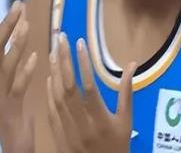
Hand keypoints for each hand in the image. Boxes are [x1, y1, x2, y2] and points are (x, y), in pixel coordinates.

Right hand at [0, 0, 37, 152]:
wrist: (11, 143)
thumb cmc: (14, 106)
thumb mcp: (12, 76)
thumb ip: (16, 52)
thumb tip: (22, 23)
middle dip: (5, 25)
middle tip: (18, 4)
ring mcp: (0, 94)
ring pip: (4, 66)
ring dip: (15, 44)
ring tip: (27, 26)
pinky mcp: (12, 109)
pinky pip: (17, 89)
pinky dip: (25, 72)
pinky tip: (35, 58)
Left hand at [47, 32, 136, 152]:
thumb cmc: (117, 146)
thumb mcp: (126, 121)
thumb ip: (126, 92)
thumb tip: (131, 64)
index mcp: (101, 119)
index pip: (89, 87)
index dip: (83, 64)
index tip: (80, 43)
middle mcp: (82, 124)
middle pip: (70, 88)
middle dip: (64, 60)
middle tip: (61, 39)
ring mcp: (67, 130)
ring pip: (57, 97)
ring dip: (54, 72)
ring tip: (53, 51)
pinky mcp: (58, 135)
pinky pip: (51, 111)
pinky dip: (49, 93)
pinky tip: (48, 76)